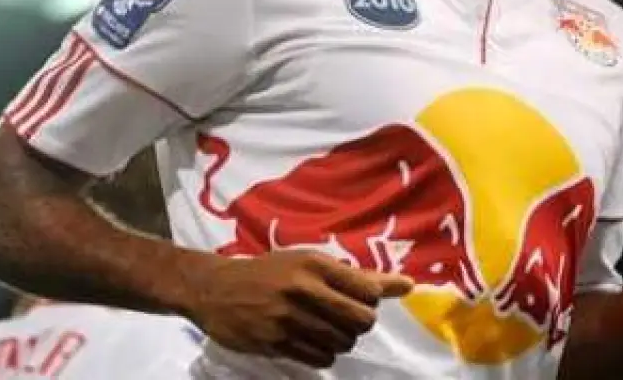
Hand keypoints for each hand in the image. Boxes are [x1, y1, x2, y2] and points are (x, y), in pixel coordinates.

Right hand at [182, 249, 412, 367]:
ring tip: (322, 328)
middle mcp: (303, 288)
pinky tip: (309, 341)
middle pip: (362, 320)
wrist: (215, 288)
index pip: (369, 291)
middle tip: (342, 319)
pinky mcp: (275, 341)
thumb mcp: (310, 263)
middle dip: (359, 324)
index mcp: (315, 264)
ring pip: (343, 342)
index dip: (368, 301)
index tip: (353, 299)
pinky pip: (320, 358)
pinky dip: (322, 353)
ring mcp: (287, 317)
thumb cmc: (270, 272)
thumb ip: (359, 276)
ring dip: (340, 340)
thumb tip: (408, 286)